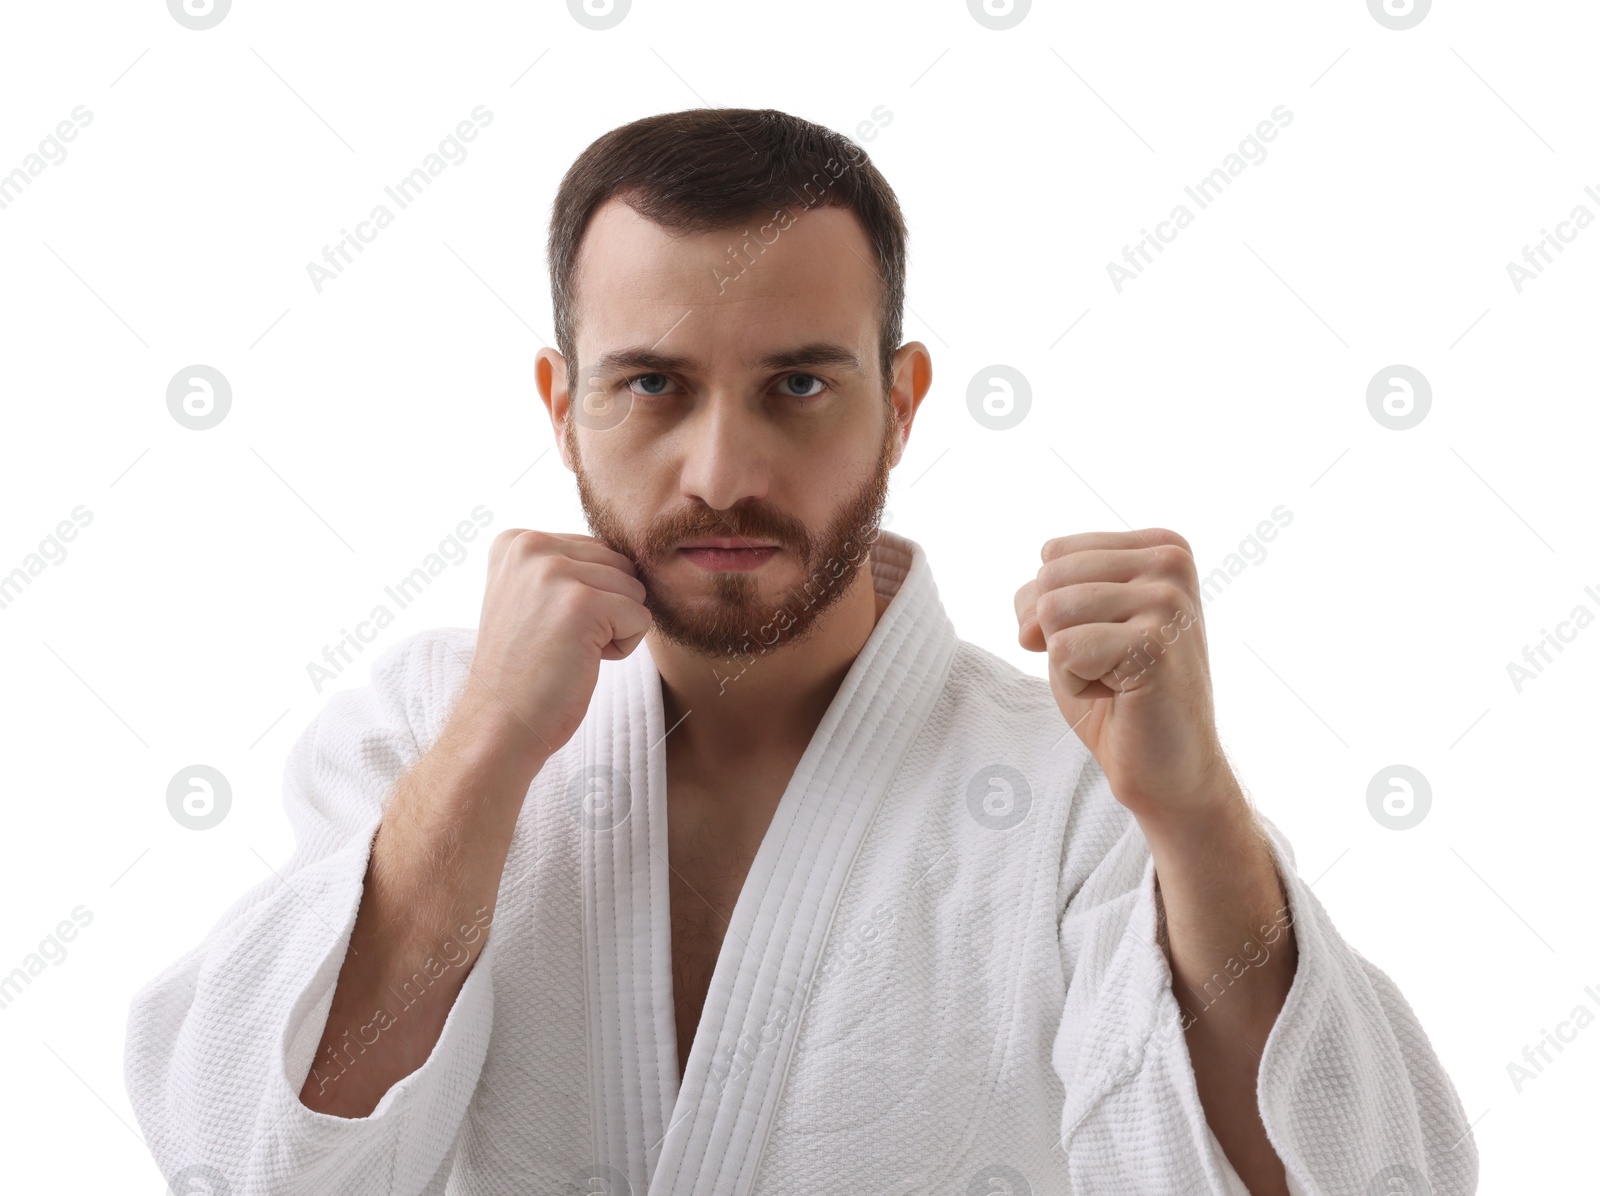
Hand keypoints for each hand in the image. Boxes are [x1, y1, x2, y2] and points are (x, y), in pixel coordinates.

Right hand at [454, 529, 650, 761]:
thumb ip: (567, 565)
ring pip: (634, 590)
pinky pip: (641, 617)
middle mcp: (530, 545)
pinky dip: (622, 648)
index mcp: (516, 540)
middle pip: (620, 565)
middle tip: (559, 642)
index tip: (545, 626)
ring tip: (567, 650)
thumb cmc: (525, 669)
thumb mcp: (531, 596)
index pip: (597, 551)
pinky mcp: (583, 602)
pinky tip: (580, 661)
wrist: (500, 724)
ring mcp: (554, 571)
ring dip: (614, 628)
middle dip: (606, 609)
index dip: (587, 597)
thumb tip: (630, 557)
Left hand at [1014, 528, 1235, 823]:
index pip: (1053, 553)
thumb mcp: (1078, 622)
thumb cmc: (1120, 694)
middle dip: (1059, 633)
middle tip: (1109, 665)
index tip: (1105, 639)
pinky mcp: (1154, 644)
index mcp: (1161, 546)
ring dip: (1068, 660)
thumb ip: (1049, 589)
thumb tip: (1032, 609)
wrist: (1168, 766)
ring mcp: (1167, 601)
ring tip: (1115, 678)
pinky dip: (1076, 684)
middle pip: (1049, 579)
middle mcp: (1170, 562)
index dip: (1056, 609)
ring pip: (1052, 611)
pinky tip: (1120, 696)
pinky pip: (1064, 650)